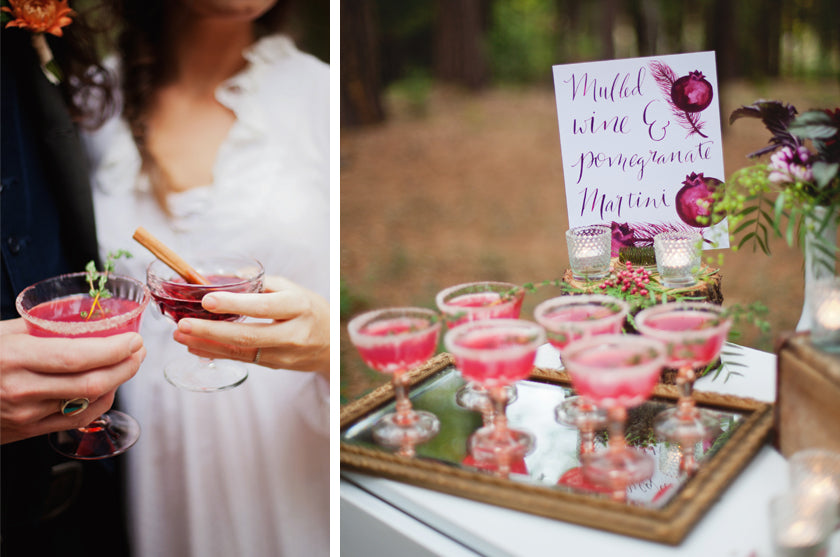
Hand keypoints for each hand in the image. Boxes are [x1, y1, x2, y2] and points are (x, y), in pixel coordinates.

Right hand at [0, 318, 145, 443]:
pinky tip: (106, 388)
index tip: (134, 339)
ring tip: (127, 365)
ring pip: (88, 404)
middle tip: (138, 351)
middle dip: (125, 367)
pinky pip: (75, 420)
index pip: (77, 357)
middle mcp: (21, 389)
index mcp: (14, 357)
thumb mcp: (0, 333)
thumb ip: (39, 327)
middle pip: (91, 383)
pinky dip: (99, 403)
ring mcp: (24, 415)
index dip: (113, 350)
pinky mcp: (26, 432)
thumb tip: (82, 318)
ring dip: (117, 384)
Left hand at [173, 276, 329, 380]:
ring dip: (207, 344)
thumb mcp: (293, 289)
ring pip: (242, 351)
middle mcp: (292, 333)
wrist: (331, 344)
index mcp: (298, 306)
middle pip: (248, 335)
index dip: (235, 304)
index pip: (264, 306)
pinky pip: (242, 359)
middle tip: (183, 325)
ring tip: (181, 336)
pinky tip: (196, 346)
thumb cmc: (309, 310)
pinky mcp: (275, 365)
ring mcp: (284, 353)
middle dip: (211, 331)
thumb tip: (227, 278)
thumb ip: (262, 283)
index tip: (207, 300)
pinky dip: (216, 353)